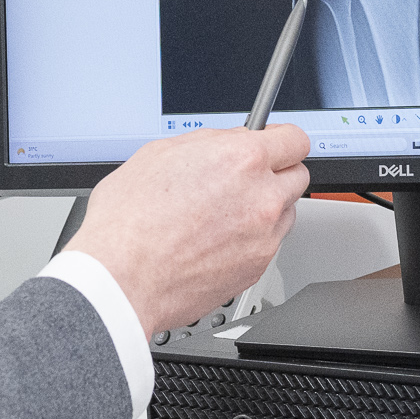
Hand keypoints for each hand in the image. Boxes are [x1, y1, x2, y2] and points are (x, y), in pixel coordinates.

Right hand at [65, 126, 312, 331]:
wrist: (121, 278)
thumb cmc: (128, 221)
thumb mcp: (159, 154)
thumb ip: (208, 143)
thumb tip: (227, 142)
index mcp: (241, 160)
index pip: (294, 140)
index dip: (281, 141)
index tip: (274, 146)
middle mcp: (261, 197)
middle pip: (298, 175)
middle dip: (275, 174)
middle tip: (245, 180)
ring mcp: (263, 237)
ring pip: (286, 213)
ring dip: (265, 209)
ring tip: (224, 216)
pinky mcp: (256, 268)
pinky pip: (268, 245)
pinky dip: (251, 241)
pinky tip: (217, 242)